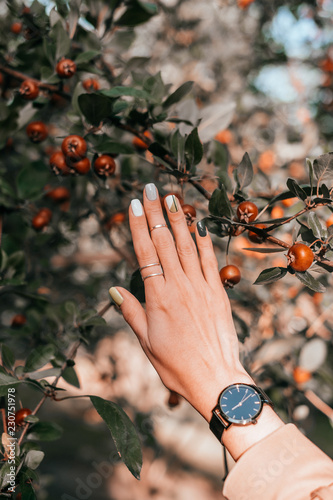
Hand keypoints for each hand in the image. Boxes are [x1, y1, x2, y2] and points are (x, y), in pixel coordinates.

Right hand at [109, 183, 251, 421]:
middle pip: (164, 241)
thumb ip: (131, 311)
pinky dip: (204, 241)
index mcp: (158, 297)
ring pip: (187, 245)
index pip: (145, 252)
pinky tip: (199, 225)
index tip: (135, 204)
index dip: (139, 226)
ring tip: (172, 197)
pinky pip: (209, 260)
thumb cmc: (175, 364)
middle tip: (150, 189)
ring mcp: (201, 286)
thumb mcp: (146, 341)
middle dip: (156, 212)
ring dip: (178, 219)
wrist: (214, 378)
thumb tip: (113, 289)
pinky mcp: (218, 292)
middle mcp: (179, 285)